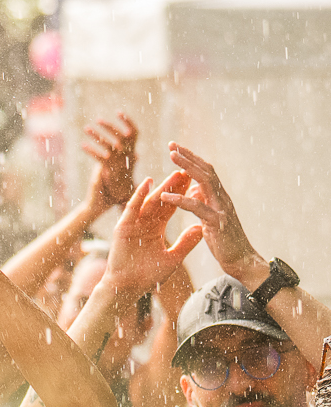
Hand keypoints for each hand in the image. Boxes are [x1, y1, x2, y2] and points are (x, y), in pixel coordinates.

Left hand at [84, 113, 139, 211]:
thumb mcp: (124, 169)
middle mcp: (128, 157)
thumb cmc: (115, 184)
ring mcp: (120, 164)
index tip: (119, 111)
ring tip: (86, 128)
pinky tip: (82, 146)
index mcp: (132, 154)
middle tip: (97, 120)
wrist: (110, 201)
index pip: (134, 133)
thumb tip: (137, 153)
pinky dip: (92, 150)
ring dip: (98, 135)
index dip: (128, 122)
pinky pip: (100, 158)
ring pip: (110, 145)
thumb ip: (129, 160)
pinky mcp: (110, 172)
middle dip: (110, 126)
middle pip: (122, 136)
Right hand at [104, 174, 203, 298]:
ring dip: (162, 187)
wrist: (128, 287)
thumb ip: (186, 242)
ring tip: (175, 174)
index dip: (183, 195)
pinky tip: (148, 183)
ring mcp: (133, 224)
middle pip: (162, 200)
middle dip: (175, 186)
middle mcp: (144, 223)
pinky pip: (132, 208)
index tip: (195, 182)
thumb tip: (201, 228)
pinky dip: (139, 195)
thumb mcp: (173, 258)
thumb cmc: (147, 276)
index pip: (171, 207)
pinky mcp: (123, 227)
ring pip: (150, 201)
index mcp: (155, 229)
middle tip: (188, 170)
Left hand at [158, 143, 259, 281]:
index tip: (176, 149)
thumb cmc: (225, 241)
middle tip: (172, 145)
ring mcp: (222, 209)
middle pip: (206, 171)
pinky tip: (165, 196)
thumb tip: (194, 189)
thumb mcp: (210, 218)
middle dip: (189, 157)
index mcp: (219, 198)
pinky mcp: (217, 223)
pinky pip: (197, 208)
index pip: (206, 172)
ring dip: (188, 168)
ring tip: (171, 158)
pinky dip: (181, 200)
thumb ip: (203, 202)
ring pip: (206, 182)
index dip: (192, 160)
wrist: (240, 261)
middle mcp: (222, 199)